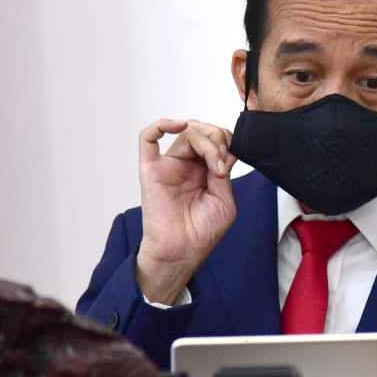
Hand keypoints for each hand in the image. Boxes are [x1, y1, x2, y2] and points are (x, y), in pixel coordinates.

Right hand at [136, 119, 237, 304]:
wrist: (182, 252)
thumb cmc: (201, 233)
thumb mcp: (224, 201)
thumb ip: (223, 172)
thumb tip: (223, 149)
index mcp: (203, 171)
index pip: (215, 140)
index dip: (226, 142)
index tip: (229, 162)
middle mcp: (186, 165)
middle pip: (202, 131)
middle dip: (217, 139)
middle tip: (221, 163)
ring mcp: (168, 165)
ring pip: (185, 132)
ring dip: (206, 142)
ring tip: (213, 165)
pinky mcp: (151, 169)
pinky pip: (147, 138)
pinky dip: (162, 124)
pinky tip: (179, 125)